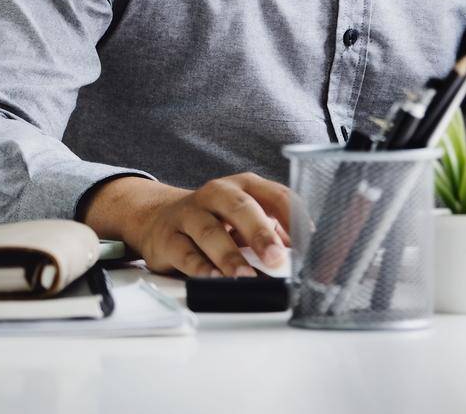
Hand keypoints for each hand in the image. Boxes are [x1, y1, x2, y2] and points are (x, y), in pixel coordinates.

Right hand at [81, 173, 290, 277]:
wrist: (157, 218)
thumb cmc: (214, 220)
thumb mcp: (245, 218)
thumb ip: (272, 232)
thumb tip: (299, 258)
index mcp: (245, 186)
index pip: (276, 195)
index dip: (294, 218)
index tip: (307, 242)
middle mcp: (217, 193)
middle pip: (241, 208)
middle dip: (261, 233)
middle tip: (275, 258)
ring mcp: (190, 213)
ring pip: (210, 231)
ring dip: (230, 256)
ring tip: (246, 276)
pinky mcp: (168, 237)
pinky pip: (185, 253)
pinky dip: (200, 267)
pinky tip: (213, 279)